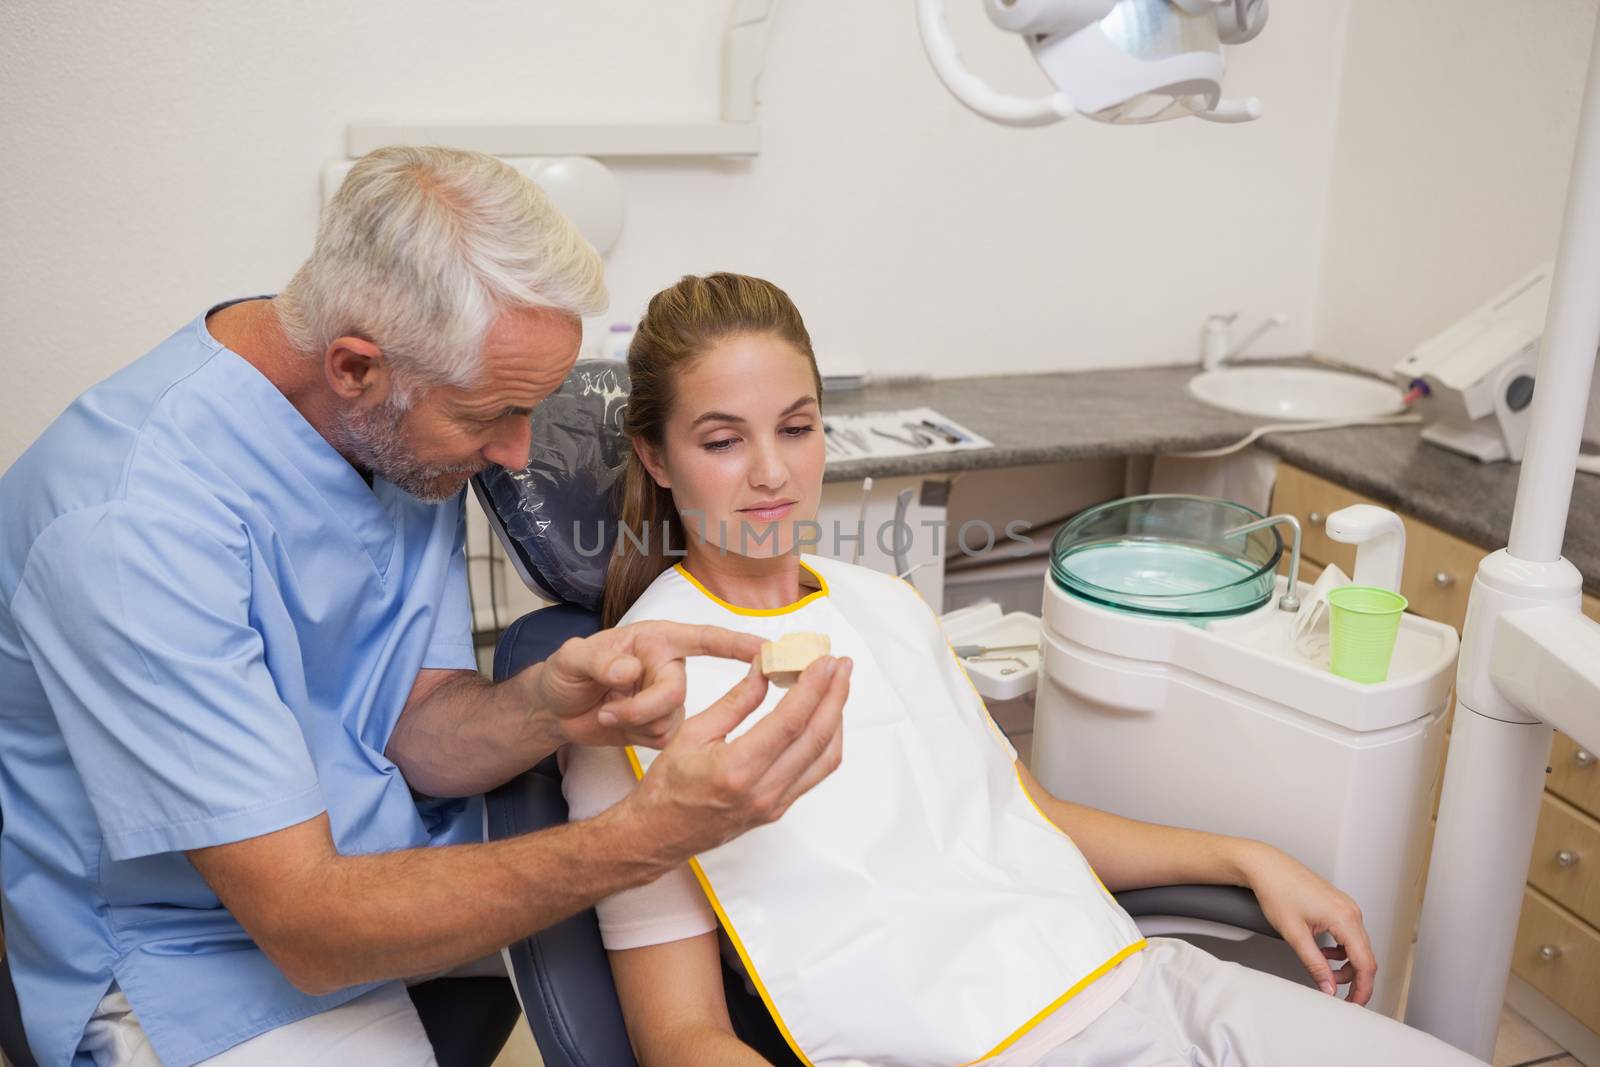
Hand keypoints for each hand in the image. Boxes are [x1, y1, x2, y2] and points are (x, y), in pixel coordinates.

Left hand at [532, 621, 765, 748]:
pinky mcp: (662, 726)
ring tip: (607, 713)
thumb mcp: (571, 659)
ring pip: (670, 721)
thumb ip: (598, 659)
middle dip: (641, 708)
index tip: (768, 649)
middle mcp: (668, 666)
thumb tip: (628, 668)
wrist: (556, 709)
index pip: (705, 639)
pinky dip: (636, 737)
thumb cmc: (566, 672)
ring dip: (634, 723)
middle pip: (676, 692)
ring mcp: (667, 699)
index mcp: (656, 640)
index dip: (738, 644)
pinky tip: (619, 726)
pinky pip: (664, 740)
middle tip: (607, 710)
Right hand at [624, 653, 851, 862]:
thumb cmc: (669, 785)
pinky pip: (816, 773)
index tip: (825, 660)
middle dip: (835, 695)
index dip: (813, 686)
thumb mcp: (694, 732)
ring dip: (836, 718)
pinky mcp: (779, 809)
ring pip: (825, 757)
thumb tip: (765, 668)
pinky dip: (827, 741)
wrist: (661, 834)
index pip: (790, 721)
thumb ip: (735, 701)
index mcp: (737, 769)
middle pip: (816, 737)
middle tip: (842, 665)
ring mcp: (775, 804)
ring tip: (838, 686)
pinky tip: (825, 718)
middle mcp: (763, 791)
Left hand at [1240, 842, 1376, 1004]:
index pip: (1366, 963)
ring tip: (1324, 971)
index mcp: (1345, 918)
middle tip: (1337, 993)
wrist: (1266, 866)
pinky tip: (1323, 953)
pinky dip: (1340, 949)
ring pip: (1357, 946)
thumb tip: (1329, 987)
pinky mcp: (1338, 905)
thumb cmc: (1277, 891)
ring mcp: (1346, 907)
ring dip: (1345, 964)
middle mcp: (1351, 911)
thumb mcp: (1294, 935)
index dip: (1363, 989)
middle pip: (1365, 956)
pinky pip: (1349, 934)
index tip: (1354, 1004)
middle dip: (1353, 979)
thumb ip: (1315, 964)